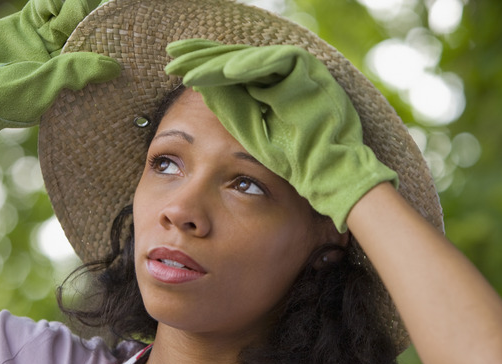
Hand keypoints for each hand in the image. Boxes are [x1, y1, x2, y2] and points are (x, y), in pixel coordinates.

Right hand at [0, 0, 119, 164]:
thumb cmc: (4, 100)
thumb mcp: (45, 87)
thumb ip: (77, 72)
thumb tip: (117, 68)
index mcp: (68, 80)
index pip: (94, 59)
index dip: (105, 45)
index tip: (118, 32)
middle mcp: (57, 61)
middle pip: (84, 35)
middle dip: (92, 22)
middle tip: (98, 11)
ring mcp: (40, 42)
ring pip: (65, 19)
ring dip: (73, 9)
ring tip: (74, 5)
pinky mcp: (22, 26)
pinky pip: (42, 9)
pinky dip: (52, 2)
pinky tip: (56, 2)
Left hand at [165, 39, 397, 231]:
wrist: (329, 173)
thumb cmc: (294, 160)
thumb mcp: (253, 133)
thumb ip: (233, 112)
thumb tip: (202, 91)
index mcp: (266, 87)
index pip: (229, 69)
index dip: (202, 66)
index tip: (173, 67)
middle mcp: (279, 74)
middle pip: (235, 57)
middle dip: (202, 55)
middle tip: (172, 53)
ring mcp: (295, 69)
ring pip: (250, 57)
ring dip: (219, 61)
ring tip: (190, 67)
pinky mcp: (309, 71)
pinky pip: (276, 62)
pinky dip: (253, 65)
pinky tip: (227, 72)